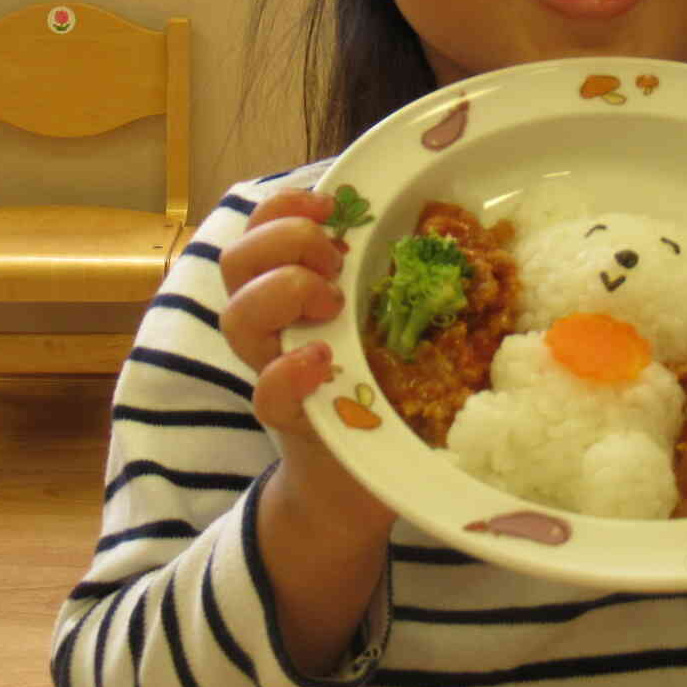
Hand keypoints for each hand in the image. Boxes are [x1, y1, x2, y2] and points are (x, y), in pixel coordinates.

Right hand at [218, 188, 393, 534]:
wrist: (357, 481)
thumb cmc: (376, 389)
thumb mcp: (388, 323)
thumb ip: (398, 281)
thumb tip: (450, 230)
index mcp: (292, 290)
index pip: (261, 228)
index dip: (284, 205)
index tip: (330, 205)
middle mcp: (273, 325)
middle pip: (236, 260)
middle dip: (284, 241)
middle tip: (335, 262)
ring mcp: (273, 369)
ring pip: (237, 316)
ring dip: (283, 291)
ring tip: (332, 305)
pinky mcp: (288, 420)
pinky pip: (266, 391)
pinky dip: (290, 371)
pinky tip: (322, 360)